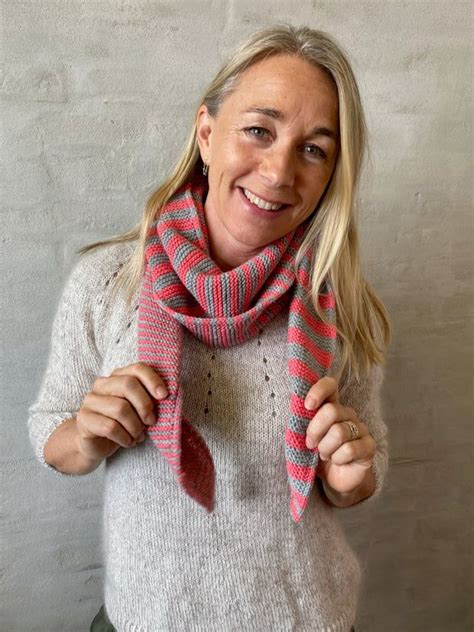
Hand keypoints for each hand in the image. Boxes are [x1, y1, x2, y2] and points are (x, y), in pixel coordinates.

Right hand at [75, 362, 167, 462]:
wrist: (96, 444)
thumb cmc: (123, 424)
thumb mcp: (139, 410)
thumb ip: (149, 399)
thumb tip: (166, 396)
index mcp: (118, 376)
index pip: (137, 368)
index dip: (153, 380)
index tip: (164, 396)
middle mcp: (102, 384)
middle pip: (128, 385)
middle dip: (144, 405)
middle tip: (151, 421)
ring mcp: (90, 401)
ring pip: (120, 408)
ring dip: (135, 426)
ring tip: (138, 436)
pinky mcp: (83, 419)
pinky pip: (110, 427)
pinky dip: (124, 438)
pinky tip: (128, 442)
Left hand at [304, 377, 375, 494]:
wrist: (335, 479)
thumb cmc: (319, 454)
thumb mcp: (307, 438)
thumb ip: (303, 423)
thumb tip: (296, 412)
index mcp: (332, 406)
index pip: (330, 386)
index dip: (319, 391)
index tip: (307, 405)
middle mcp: (348, 414)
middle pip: (332, 411)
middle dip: (315, 431)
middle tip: (311, 444)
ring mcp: (361, 429)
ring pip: (339, 432)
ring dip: (326, 448)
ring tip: (325, 455)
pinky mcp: (369, 446)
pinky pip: (349, 449)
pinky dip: (337, 458)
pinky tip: (337, 461)